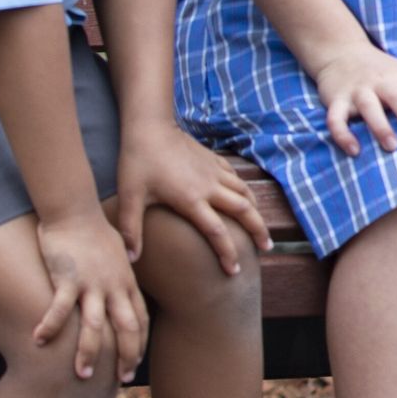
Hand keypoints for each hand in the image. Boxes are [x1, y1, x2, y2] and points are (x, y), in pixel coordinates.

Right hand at [32, 213, 148, 383]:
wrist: (75, 210)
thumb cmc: (94, 230)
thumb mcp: (119, 251)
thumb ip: (123, 269)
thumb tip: (129, 272)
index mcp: (126, 282)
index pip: (140, 320)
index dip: (139, 344)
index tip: (134, 364)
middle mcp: (114, 286)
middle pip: (126, 328)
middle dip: (126, 357)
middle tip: (121, 380)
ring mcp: (91, 284)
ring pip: (95, 326)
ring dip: (89, 353)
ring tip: (83, 375)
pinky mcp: (67, 279)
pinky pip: (59, 309)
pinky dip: (50, 327)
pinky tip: (38, 342)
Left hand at [112, 122, 271, 274]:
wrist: (150, 126)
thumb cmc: (138, 161)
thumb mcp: (130, 197)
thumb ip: (131, 229)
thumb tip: (131, 259)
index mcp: (191, 200)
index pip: (217, 232)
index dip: (228, 253)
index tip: (233, 271)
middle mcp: (209, 187)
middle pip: (244, 211)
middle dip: (258, 232)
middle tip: (266, 249)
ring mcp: (214, 172)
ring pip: (245, 193)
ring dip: (256, 211)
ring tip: (260, 227)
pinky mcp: (213, 159)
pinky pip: (236, 178)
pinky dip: (244, 190)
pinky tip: (245, 198)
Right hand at [307, 45, 396, 156]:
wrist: (341, 51)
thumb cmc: (383, 70)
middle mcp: (381, 82)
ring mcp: (357, 90)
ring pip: (368, 106)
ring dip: (380, 126)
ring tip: (392, 146)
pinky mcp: (335, 99)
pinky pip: (335, 118)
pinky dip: (342, 134)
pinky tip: (354, 150)